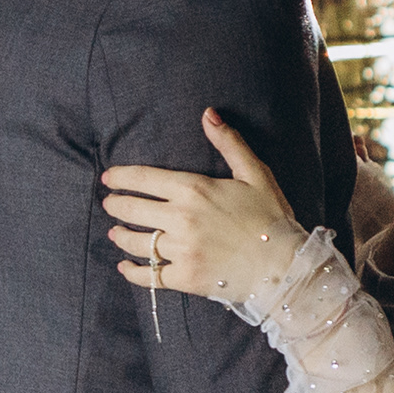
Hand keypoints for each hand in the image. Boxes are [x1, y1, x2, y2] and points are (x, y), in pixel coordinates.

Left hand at [103, 109, 297, 304]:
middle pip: (133, 209)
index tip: (108, 178)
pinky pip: (149, 276)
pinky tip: (125, 266)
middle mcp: (181, 218)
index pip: (144, 178)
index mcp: (194, 189)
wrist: (285, 264)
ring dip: (120, 235)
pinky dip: (133, 271)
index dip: (121, 177)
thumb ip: (229, 143)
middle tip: (109, 203)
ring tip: (114, 232)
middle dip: (116, 204)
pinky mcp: (186, 278)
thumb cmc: (272, 217)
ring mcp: (181, 250)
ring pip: (137, 241)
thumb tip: (208, 114)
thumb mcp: (255, 173)